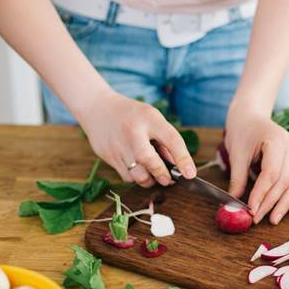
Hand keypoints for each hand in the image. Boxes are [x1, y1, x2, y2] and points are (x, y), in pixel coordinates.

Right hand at [77, 91, 195, 186]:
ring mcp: (118, 145)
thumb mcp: (153, 119)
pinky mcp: (107, 156)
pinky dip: (136, 177)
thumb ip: (166, 141)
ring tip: (154, 175)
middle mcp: (133, 131)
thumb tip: (179, 166)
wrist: (97, 108)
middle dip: (162, 174)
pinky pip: (126, 176)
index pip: (172, 140)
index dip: (184, 159)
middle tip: (168, 179)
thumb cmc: (132, 115)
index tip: (190, 174)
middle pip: (149, 160)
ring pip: (137, 174)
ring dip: (149, 180)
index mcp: (149, 118)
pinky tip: (139, 169)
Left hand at [226, 106, 288, 224]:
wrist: (250, 114)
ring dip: (283, 204)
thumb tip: (233, 203)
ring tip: (274, 220)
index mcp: (277, 140)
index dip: (262, 193)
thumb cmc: (242, 129)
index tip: (251, 210)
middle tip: (258, 219)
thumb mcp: (236, 153)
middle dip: (271, 202)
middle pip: (284, 181)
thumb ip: (237, 178)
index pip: (272, 173)